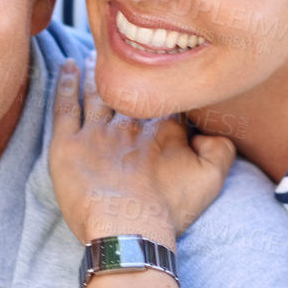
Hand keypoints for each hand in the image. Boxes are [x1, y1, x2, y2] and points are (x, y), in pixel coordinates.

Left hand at [50, 60, 235, 243]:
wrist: (130, 232)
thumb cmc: (169, 211)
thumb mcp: (211, 181)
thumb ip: (221, 148)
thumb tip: (208, 130)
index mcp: (163, 126)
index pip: (162, 97)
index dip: (161, 86)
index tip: (158, 77)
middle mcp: (130, 121)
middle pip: (127, 89)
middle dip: (126, 72)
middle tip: (122, 55)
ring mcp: (97, 131)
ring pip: (96, 91)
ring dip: (96, 71)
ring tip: (94, 56)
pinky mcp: (69, 144)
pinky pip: (65, 106)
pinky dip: (65, 84)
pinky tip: (66, 67)